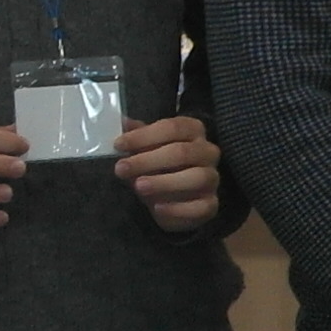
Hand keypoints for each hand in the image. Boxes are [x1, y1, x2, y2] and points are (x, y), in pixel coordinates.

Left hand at [113, 111, 224, 234]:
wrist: (171, 200)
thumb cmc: (158, 167)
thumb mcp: (145, 149)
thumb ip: (137, 136)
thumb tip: (123, 122)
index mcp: (193, 131)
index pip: (173, 127)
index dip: (144, 136)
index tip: (118, 145)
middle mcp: (208, 152)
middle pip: (182, 152)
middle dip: (148, 160)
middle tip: (121, 169)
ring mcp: (213, 178)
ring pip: (197, 177)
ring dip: (164, 182)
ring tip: (139, 187)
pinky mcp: (211, 204)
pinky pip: (200, 206)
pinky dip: (178, 208)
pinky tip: (157, 208)